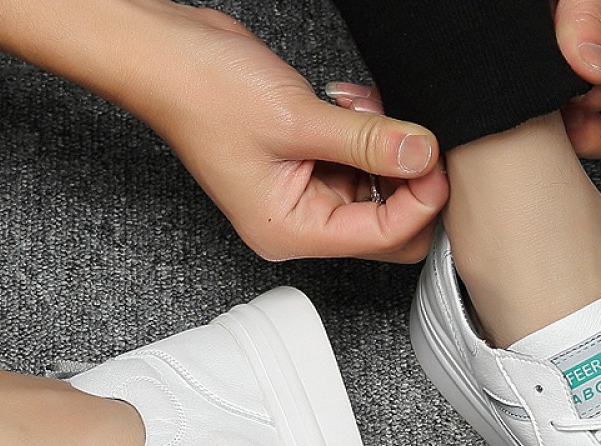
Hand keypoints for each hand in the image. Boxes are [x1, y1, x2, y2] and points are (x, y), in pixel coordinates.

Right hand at [148, 8, 447, 261]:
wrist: (165, 54)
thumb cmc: (202, 94)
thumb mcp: (297, 119)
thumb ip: (368, 141)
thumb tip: (422, 155)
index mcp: (291, 231)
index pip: (380, 236)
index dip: (418, 202)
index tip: (435, 161)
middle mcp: (301, 221)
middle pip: (387, 225)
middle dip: (407, 182)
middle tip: (414, 138)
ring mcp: (306, 193)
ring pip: (379, 189)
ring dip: (387, 149)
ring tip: (363, 108)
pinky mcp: (310, 162)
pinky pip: (360, 160)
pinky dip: (369, 133)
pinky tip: (353, 105)